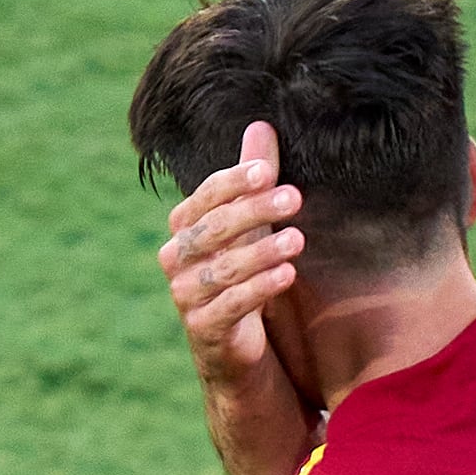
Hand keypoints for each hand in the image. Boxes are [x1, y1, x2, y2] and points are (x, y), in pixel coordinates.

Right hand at [161, 121, 306, 374]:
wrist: (235, 348)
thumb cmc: (243, 276)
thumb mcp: (250, 225)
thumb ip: (253, 180)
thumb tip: (261, 125)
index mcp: (184, 227)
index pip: (205, 196)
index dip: (233, 182)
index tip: (268, 169)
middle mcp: (177, 259)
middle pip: (213, 228)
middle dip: (253, 211)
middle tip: (294, 197)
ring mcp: (186, 295)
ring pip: (223, 268)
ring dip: (262, 251)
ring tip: (298, 240)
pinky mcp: (203, 330)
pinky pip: (231, 304)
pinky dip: (259, 288)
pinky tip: (288, 274)